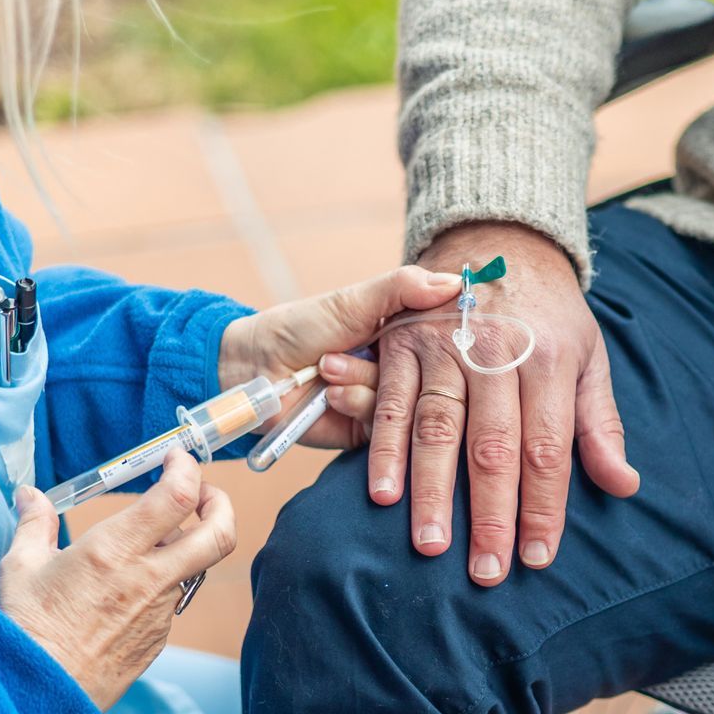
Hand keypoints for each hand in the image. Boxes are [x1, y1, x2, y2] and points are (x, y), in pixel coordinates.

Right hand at [0, 452, 235, 708]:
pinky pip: (171, 600)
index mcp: (115, 551)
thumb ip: (33, 523)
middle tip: (204, 494)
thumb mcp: (20, 567)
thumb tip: (28, 495)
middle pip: (218, 533)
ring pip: (193, 567)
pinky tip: (127, 588)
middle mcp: (148, 578)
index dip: (187, 469)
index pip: (177, 496)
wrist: (39, 696)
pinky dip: (161, 583)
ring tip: (150, 541)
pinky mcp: (159, 638)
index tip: (176, 458)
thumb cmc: (26, 630)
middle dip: (220, 504)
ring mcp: (160, 611)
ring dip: (183, 546)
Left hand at [216, 265, 465, 449]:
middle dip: (401, 363)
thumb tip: (457, 281)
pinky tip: (331, 393)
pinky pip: (383, 425)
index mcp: (404, 336)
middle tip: (363, 346)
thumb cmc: (300, 327)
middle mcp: (402, 371)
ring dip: (363, 381)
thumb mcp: (352, 301)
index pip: (441, 338)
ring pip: (406, 400)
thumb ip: (401, 289)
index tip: (438, 328)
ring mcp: (387, 404)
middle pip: (431, 376)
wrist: (256, 369)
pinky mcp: (369, 432)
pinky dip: (356, 403)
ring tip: (328, 366)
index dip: (441, 334)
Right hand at [371, 221, 638, 586]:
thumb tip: (624, 485)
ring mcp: (444, 346)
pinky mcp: (402, 343)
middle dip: (489, 515)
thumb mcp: (589, 359)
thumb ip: (599, 425)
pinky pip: (392, 404)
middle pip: (492, 447)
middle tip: (485, 572)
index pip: (546, 449)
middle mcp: (495, 352)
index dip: (542, 508)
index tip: (538, 558)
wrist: (500, 242)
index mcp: (548, 361)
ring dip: (431, 492)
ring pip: (438, 429)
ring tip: (431, 545)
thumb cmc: (550, 317)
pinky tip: (382, 494)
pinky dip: (384, 450)